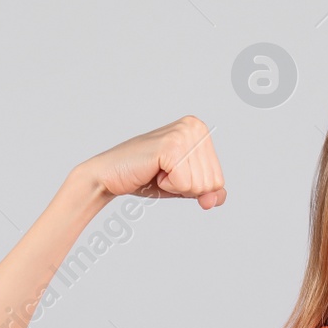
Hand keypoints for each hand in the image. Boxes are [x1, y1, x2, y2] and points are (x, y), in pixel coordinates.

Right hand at [79, 116, 226, 206]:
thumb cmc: (146, 177)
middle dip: (185, 187)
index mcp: (200, 131)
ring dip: (176, 186)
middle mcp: (195, 127)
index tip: (171, 172)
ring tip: (157, 170)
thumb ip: (208, 192)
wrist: (109, 176)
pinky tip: (153, 170)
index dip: (194, 187)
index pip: (218, 180)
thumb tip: (215, 200)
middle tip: (161, 172)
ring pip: (199, 185)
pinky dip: (168, 186)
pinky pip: (184, 184)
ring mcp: (183, 134)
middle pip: (211, 183)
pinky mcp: (171, 146)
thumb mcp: (185, 186)